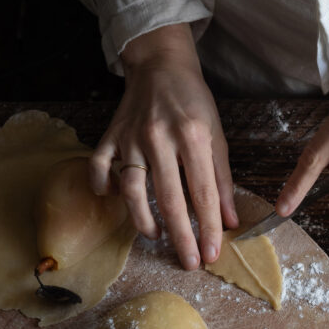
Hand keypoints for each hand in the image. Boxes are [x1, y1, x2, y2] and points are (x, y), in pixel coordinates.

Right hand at [88, 23, 237, 269]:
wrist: (161, 66)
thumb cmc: (194, 103)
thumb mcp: (217, 136)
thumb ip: (223, 179)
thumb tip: (229, 221)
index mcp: (193, 137)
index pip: (203, 193)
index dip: (209, 228)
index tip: (213, 254)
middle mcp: (160, 138)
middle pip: (170, 199)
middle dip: (181, 236)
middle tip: (189, 262)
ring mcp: (131, 138)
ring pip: (132, 189)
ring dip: (143, 219)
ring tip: (157, 237)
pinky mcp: (110, 135)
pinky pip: (100, 168)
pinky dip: (103, 187)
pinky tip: (114, 201)